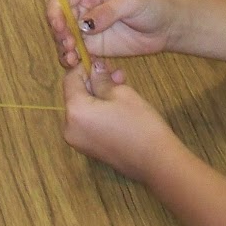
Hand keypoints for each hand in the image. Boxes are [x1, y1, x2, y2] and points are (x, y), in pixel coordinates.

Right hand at [46, 0, 174, 65]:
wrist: (168, 26)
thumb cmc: (152, 4)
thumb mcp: (131, 1)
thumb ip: (107, 11)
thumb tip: (84, 24)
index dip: (55, 11)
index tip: (60, 27)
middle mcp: (83, 6)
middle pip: (59, 19)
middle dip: (60, 33)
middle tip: (70, 46)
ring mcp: (87, 27)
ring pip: (65, 38)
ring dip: (64, 49)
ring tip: (73, 59)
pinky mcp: (94, 46)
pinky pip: (77, 52)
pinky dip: (74, 60)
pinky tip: (79, 65)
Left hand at [60, 63, 180, 181]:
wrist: (157, 162)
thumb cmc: (140, 124)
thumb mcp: (122, 93)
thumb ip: (102, 79)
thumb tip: (94, 67)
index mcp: (75, 111)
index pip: (70, 80)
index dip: (84, 68)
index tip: (101, 63)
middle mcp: (69, 128)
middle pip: (75, 95)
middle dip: (93, 83)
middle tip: (116, 74)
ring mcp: (77, 141)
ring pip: (82, 109)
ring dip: (97, 96)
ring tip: (121, 88)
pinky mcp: (88, 149)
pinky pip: (87, 123)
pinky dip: (98, 112)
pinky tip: (117, 106)